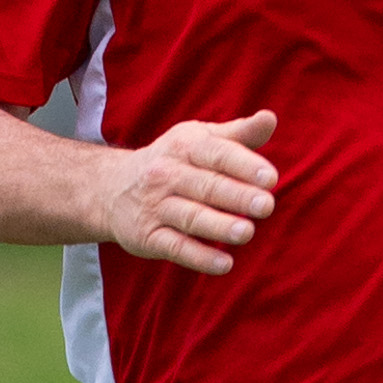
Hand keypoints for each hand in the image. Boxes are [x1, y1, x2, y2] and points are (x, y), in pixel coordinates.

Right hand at [102, 109, 277, 278]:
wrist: (113, 187)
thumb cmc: (175, 161)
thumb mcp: (201, 140)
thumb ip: (239, 134)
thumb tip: (270, 118)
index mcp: (185, 146)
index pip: (217, 154)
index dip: (244, 165)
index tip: (270, 178)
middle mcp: (166, 174)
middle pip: (207, 186)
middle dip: (237, 196)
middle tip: (266, 205)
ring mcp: (155, 206)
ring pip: (191, 217)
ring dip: (219, 226)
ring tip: (247, 232)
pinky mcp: (147, 236)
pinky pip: (175, 247)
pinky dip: (199, 257)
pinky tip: (224, 264)